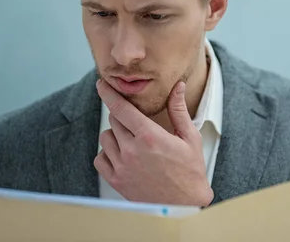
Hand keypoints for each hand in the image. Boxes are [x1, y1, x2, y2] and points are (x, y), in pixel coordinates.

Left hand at [94, 79, 213, 206]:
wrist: (184, 205)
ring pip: (105, 138)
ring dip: (115, 134)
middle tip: (138, 124)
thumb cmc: (190, 172)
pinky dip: (107, 153)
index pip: (120, 107)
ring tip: (132, 140)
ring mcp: (122, 167)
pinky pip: (100, 158)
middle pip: (114, 120)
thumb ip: (178, 109)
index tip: (101, 84)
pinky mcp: (116, 181)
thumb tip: (178, 87)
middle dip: (124, 117)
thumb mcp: (190, 137)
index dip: (108, 93)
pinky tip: (122, 154)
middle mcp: (132, 150)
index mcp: (149, 136)